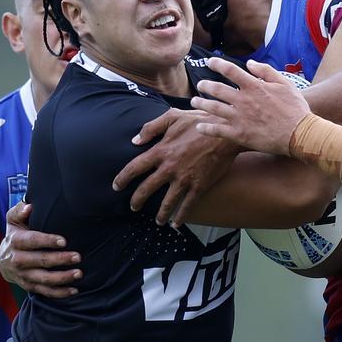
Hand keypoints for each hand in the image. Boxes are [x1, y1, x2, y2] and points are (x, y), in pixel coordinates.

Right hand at [0, 201, 81, 297]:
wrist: (4, 258)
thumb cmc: (16, 232)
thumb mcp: (13, 219)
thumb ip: (20, 211)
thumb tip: (29, 206)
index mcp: (15, 241)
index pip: (31, 241)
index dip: (47, 241)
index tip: (64, 241)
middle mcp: (17, 260)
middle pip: (39, 261)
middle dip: (59, 259)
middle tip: (78, 256)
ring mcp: (23, 275)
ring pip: (43, 279)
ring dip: (62, 278)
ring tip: (79, 273)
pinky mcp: (29, 286)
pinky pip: (44, 292)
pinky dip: (59, 293)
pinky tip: (74, 290)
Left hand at [113, 108, 239, 227]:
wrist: (226, 133)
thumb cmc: (199, 123)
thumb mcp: (173, 117)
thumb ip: (151, 127)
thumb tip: (135, 140)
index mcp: (161, 151)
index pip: (135, 167)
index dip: (123, 178)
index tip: (116, 186)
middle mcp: (169, 168)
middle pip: (147, 189)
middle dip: (137, 200)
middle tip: (133, 207)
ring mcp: (184, 179)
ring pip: (166, 202)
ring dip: (160, 214)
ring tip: (157, 221)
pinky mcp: (199, 186)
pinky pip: (187, 206)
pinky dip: (181, 217)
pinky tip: (176, 224)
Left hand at [191, 58, 310, 155]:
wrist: (300, 134)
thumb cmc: (295, 108)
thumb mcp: (284, 84)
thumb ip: (266, 71)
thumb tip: (250, 64)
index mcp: (254, 86)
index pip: (230, 70)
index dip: (217, 64)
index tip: (209, 62)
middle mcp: (243, 100)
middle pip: (217, 89)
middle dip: (205, 85)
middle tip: (200, 84)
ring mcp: (239, 118)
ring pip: (213, 108)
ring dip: (201, 103)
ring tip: (194, 101)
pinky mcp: (239, 134)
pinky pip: (217, 130)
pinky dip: (206, 128)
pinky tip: (199, 126)